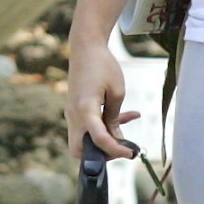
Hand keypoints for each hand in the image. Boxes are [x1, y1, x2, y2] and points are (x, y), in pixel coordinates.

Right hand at [64, 38, 140, 159]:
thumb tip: (116, 138)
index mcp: (85, 110)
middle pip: (78, 151)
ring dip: (103, 140)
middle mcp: (74, 115)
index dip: (116, 151)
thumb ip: (115, 117)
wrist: (85, 48)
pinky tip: (127, 116)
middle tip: (119, 147)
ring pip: (82, 141)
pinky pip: (88, 126)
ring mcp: (72, 114)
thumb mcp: (117, 91)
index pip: (98, 140)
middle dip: (99, 155)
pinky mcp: (76, 110)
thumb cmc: (102, 65)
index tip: (131, 153)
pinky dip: (102, 127)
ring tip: (125, 132)